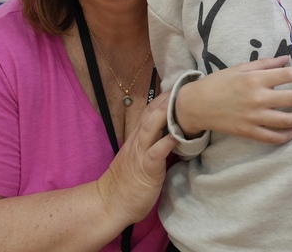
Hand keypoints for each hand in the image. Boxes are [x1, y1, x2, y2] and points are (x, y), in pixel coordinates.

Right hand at [97, 92, 177, 224]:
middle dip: (165, 100)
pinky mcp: (146, 169)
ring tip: (178, 103)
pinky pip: (155, 153)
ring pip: (150, 128)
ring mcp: (140, 154)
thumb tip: (170, 135)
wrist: (111, 203)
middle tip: (180, 87)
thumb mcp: (140, 158)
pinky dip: (165, 143)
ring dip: (164, 114)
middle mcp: (137, 142)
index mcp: (137, 139)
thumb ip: (151, 145)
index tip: (176, 89)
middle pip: (150, 114)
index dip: (161, 100)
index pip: (148, 113)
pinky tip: (176, 136)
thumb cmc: (129, 184)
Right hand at [176, 56, 291, 143]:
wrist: (197, 105)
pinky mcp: (250, 132)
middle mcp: (257, 98)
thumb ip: (265, 64)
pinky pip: (275, 137)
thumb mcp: (240, 68)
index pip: (288, 74)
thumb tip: (287, 59)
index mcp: (255, 79)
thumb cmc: (218, 83)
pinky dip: (289, 135)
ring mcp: (254, 118)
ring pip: (289, 121)